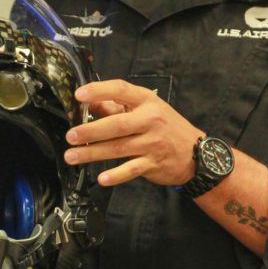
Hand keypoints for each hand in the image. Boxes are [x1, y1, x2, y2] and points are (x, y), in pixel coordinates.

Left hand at [64, 79, 202, 187]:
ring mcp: (152, 143)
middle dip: (91, 130)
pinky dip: (116, 175)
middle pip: (117, 124)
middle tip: (71, 136)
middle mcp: (150, 120)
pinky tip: (102, 178)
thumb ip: (116, 106)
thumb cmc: (165, 127)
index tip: (79, 95)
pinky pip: (132, 170)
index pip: (121, 90)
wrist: (196, 153)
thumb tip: (88, 103)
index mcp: (146, 101)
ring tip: (72, 156)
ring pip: (119, 148)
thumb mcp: (146, 109)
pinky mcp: (153, 163)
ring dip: (93, 153)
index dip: (99, 91)